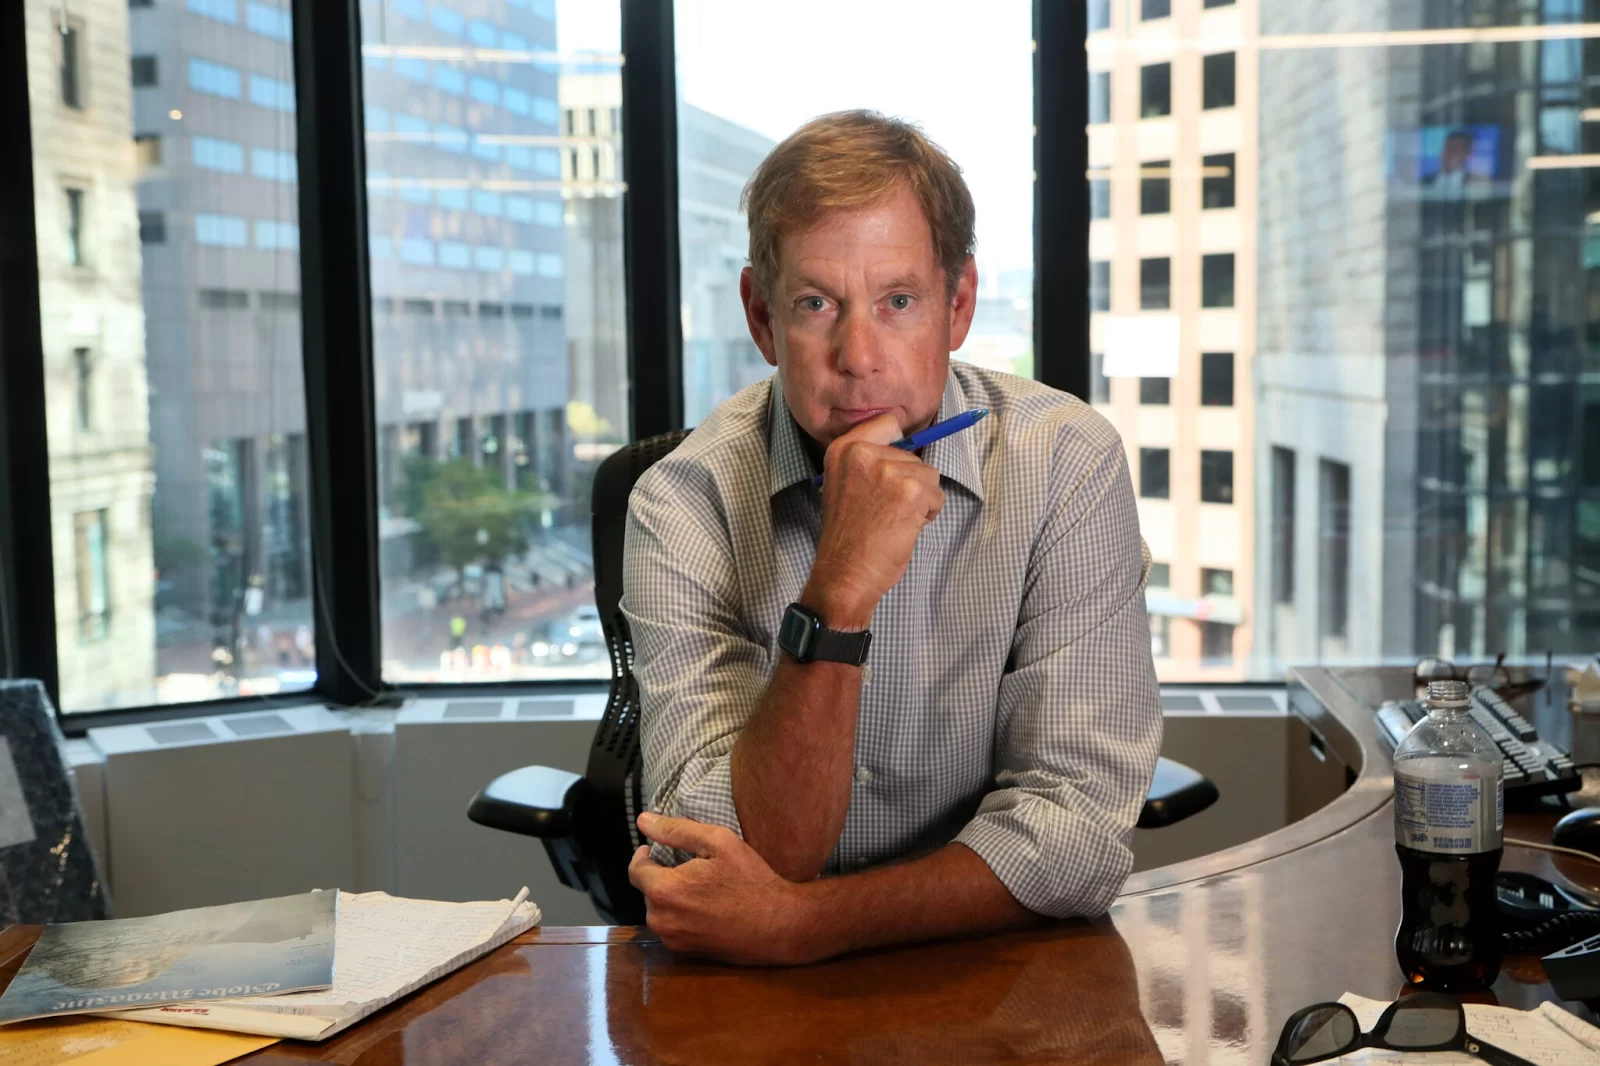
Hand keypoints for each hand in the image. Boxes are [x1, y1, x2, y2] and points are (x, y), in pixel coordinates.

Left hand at [629, 812, 816, 965]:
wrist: (778, 926)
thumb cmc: (751, 880)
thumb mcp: (718, 842)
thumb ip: (676, 830)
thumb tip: (643, 821)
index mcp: (664, 890)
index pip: (635, 869)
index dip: (645, 855)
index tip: (657, 848)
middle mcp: (661, 919)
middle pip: (647, 890)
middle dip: (662, 876)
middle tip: (691, 867)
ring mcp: (672, 939)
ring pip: (658, 909)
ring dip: (671, 896)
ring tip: (700, 887)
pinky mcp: (684, 952)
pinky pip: (671, 926)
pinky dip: (680, 914)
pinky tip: (705, 907)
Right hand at [806, 414, 944, 627]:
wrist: (845, 573)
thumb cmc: (848, 538)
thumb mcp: (844, 486)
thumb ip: (868, 464)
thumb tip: (907, 453)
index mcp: (844, 449)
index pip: (888, 423)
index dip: (899, 445)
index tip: (896, 465)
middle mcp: (863, 453)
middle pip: (912, 455)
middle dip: (909, 481)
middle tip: (886, 510)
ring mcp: (887, 470)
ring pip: (928, 475)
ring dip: (921, 499)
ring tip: (895, 520)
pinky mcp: (909, 490)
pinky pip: (938, 494)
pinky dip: (929, 512)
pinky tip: (905, 527)